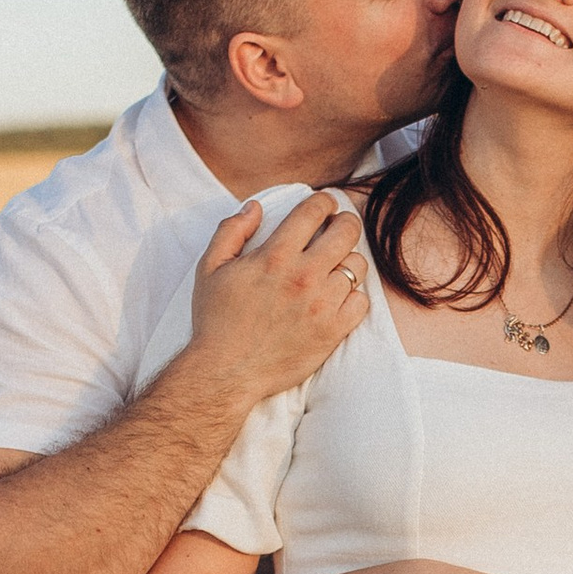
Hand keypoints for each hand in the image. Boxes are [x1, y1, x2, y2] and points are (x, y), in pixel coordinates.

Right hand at [183, 191, 370, 403]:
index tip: (324, 205)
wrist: (226, 372)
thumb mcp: (210, 268)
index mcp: (275, 256)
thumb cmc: (216, 320)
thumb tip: (255, 206)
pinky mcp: (333, 331)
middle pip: (347, 231)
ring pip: (358, 266)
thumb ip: (231, 230)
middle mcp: (303, 276)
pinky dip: (353, 297)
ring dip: (349, 260)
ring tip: (336, 266)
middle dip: (344, 222)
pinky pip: (362, 302)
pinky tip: (337, 298)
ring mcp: (322, 305)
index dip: (323, 201)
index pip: (314, 210)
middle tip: (337, 228)